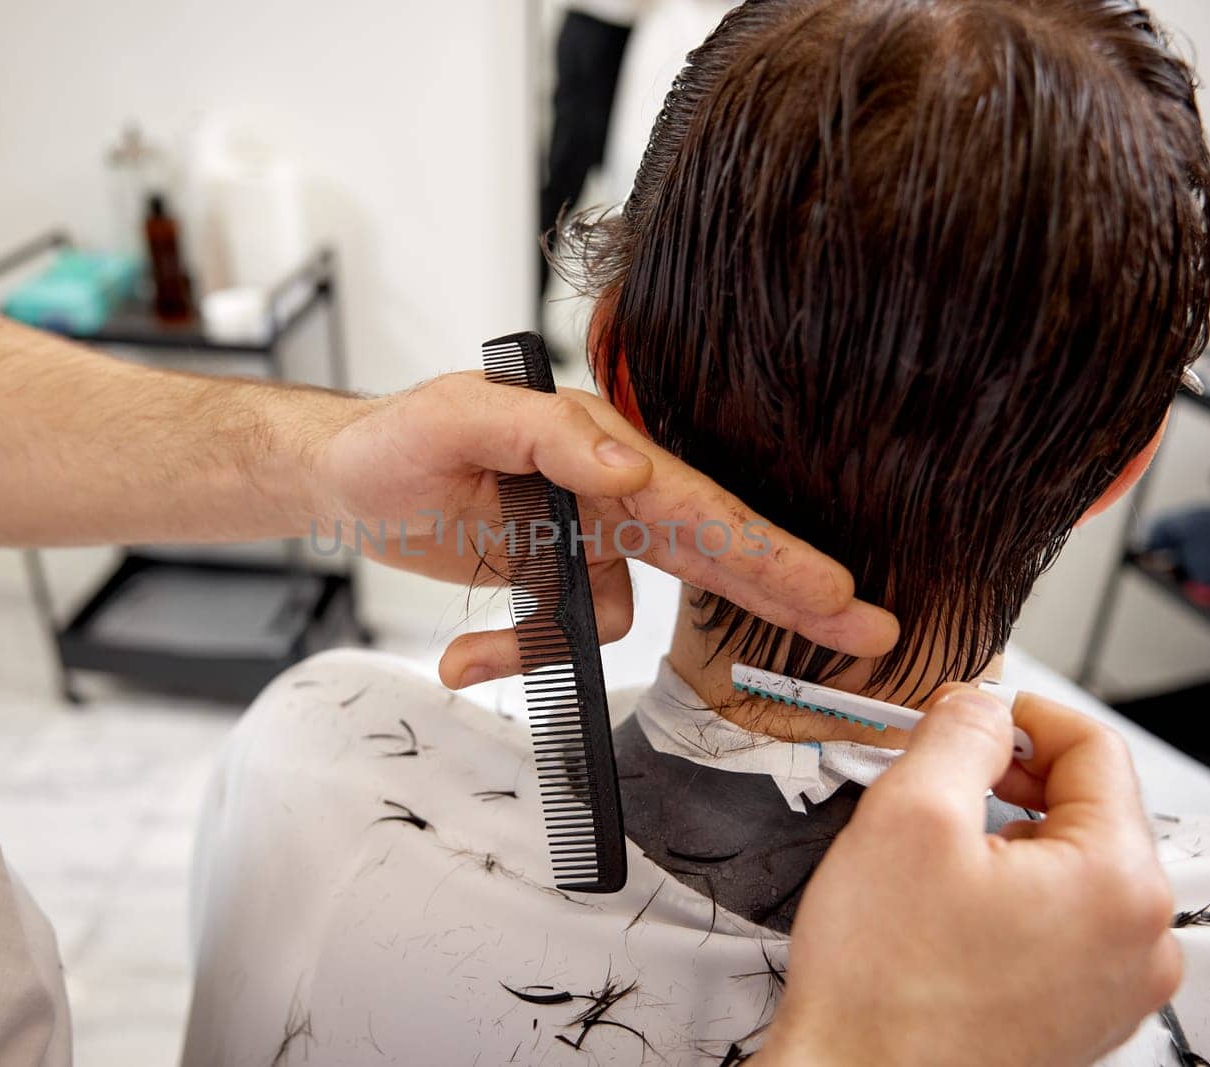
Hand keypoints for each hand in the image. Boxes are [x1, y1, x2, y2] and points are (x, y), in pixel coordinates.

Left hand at [311, 372, 898, 685]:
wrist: (345, 479)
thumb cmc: (397, 434)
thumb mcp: (459, 416)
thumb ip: (548, 436)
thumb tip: (631, 472)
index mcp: (602, 445)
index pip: (702, 504)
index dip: (772, 553)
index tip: (834, 592)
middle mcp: (608, 490)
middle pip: (711, 551)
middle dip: (784, 594)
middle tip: (864, 629)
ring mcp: (584, 537)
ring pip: (624, 608)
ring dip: (551, 642)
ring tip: (469, 655)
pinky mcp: (553, 575)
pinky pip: (561, 630)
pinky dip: (514, 649)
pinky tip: (460, 655)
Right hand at [755, 687, 1178, 1066]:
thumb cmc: (883, 983)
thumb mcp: (909, 813)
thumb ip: (959, 733)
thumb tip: (983, 705)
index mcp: (1120, 882)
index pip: (1096, 748)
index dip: (1025, 715)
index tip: (972, 715)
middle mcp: (1140, 941)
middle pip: (1089, 809)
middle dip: (1012, 781)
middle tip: (937, 781)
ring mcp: (1115, 988)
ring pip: (1072, 867)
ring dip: (1010, 840)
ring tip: (934, 857)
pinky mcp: (1080, 1017)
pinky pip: (1061, 924)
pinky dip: (1012, 897)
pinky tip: (948, 910)